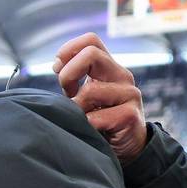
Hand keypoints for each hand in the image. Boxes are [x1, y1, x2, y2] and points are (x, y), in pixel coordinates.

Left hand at [53, 32, 147, 163]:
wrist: (124, 147)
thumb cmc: (98, 119)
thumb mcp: (82, 95)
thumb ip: (72, 79)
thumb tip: (56, 65)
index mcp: (107, 67)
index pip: (90, 40)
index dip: (68, 50)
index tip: (57, 69)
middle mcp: (120, 75)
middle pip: (91, 54)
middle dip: (68, 74)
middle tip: (67, 93)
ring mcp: (129, 94)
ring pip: (90, 91)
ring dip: (76, 108)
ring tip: (81, 117)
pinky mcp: (130, 115)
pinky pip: (96, 118)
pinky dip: (85, 125)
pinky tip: (91, 130)